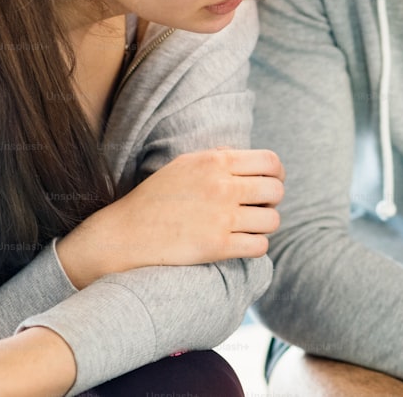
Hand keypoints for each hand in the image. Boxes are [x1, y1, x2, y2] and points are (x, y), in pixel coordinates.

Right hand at [58, 148, 284, 287]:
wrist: (125, 234)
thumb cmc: (156, 198)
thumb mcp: (185, 164)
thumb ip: (219, 157)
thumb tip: (249, 157)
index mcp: (215, 161)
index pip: (271, 162)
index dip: (277, 175)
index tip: (268, 185)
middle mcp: (222, 186)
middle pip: (276, 191)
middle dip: (270, 201)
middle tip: (256, 209)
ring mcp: (221, 217)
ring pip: (272, 220)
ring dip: (264, 226)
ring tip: (248, 228)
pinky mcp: (218, 246)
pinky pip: (260, 246)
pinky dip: (256, 246)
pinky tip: (241, 244)